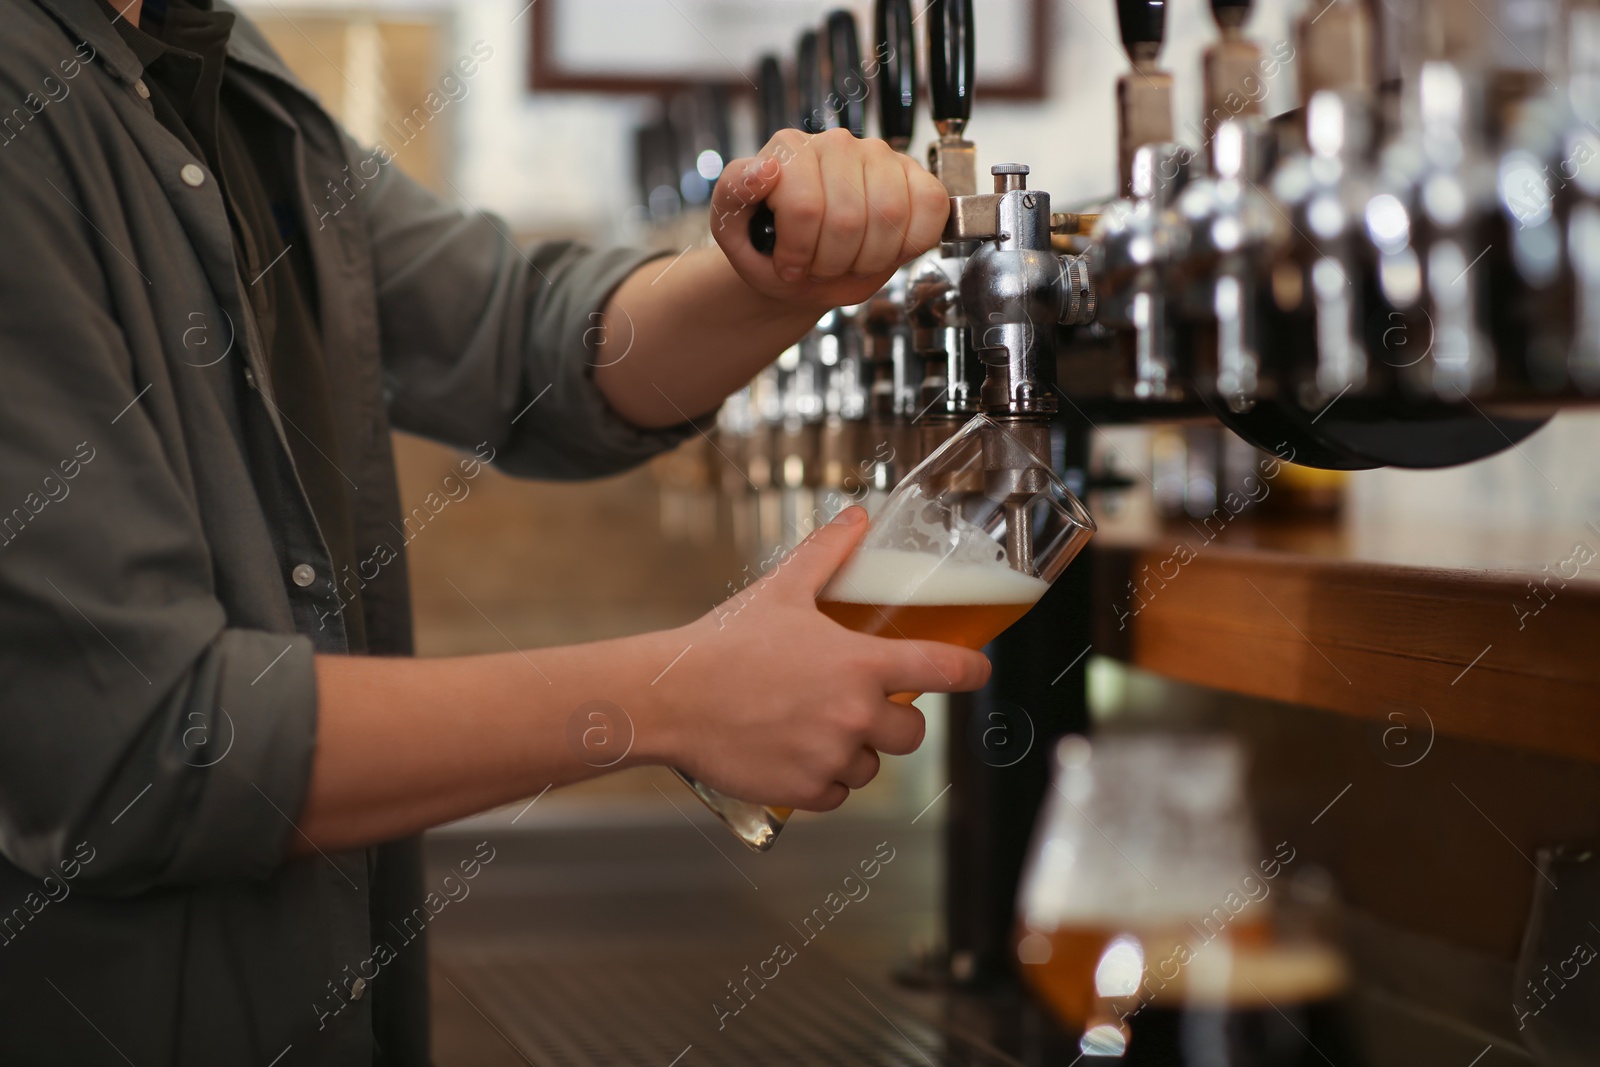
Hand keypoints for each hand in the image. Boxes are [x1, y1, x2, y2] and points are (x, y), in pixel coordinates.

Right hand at [647, 506, 989, 810]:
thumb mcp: (782, 591)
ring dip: (856, 751)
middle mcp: (855, 716)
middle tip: (862, 704)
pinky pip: (837, 793)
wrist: (670, 699)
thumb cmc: (724, 645)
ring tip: (815, 727)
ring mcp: (831, 758)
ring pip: (872, 766)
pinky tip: (796, 753)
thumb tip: (857, 518)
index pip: (942, 669)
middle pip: (912, 733)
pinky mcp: (805, 792)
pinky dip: (824, 779)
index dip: (969, 670)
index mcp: (860, 665)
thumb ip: (828, 554)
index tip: (977, 669)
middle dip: (895, 720)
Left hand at [710, 128, 950, 310]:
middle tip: (819, 265)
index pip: (805, 207)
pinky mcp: (915, 177)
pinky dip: (911, 243)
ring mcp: (880, 157)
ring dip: (868, 258)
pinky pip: (930, 208)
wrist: (800, 270)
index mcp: (788, 149)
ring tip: (847, 259)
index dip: (800, 251)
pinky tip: (886, 248)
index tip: (788, 264)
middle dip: (832, 261)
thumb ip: (734, 192)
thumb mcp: (730, 226)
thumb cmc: (768, 248)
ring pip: (890, 216)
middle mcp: (836, 144)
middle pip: (848, 219)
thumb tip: (765, 168)